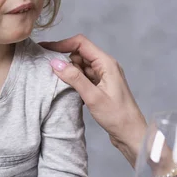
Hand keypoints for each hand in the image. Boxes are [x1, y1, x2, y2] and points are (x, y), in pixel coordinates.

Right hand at [41, 34, 146, 166]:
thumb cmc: (117, 116)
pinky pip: (84, 76)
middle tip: (45, 67)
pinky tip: (65, 87)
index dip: (62, 44)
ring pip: (81, 65)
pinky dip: (74, 79)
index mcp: (106, 63)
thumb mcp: (93, 97)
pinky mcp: (101, 86)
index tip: (45, 49)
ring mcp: (103, 76)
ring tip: (52, 78)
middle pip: (80, 53)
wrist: (131, 133)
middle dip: (63, 57)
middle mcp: (105, 66)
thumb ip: (74, 78)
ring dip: (68, 70)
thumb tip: (55, 63)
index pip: (81, 43)